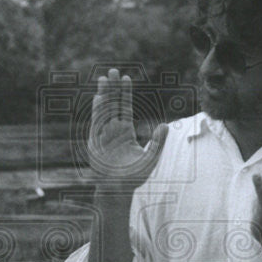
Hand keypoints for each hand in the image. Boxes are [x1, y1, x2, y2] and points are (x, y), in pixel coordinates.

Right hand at [87, 68, 166, 186]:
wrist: (118, 189)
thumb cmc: (134, 176)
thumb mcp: (151, 158)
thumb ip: (158, 143)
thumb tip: (165, 125)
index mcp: (125, 132)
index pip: (124, 108)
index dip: (125, 93)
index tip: (126, 78)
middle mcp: (113, 131)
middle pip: (112, 104)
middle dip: (112, 88)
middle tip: (113, 71)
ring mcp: (103, 135)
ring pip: (104, 111)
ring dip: (104, 95)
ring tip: (104, 79)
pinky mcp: (96, 143)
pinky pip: (97, 123)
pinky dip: (98, 111)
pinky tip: (100, 99)